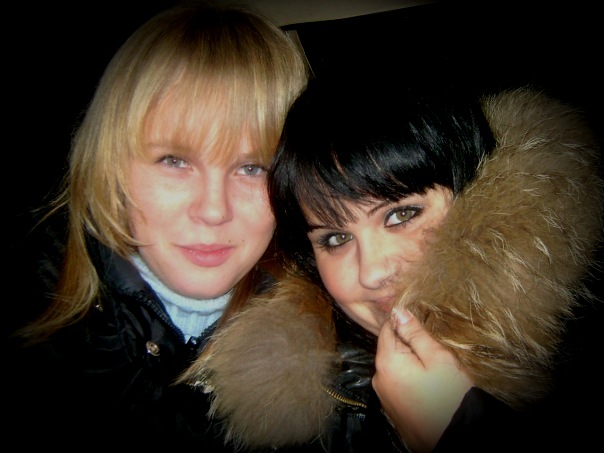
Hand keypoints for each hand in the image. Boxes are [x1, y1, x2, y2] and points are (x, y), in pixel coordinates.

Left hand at [372, 308, 472, 452]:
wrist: (455, 438)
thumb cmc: (450, 396)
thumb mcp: (437, 357)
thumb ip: (415, 333)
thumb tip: (398, 311)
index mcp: (386, 362)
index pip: (387, 329)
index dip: (405, 324)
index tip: (423, 327)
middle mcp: (379, 378)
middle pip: (390, 349)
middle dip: (409, 346)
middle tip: (434, 354)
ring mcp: (384, 396)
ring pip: (395, 367)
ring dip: (410, 364)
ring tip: (434, 373)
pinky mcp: (393, 409)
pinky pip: (398, 385)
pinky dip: (410, 381)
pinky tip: (429, 388)